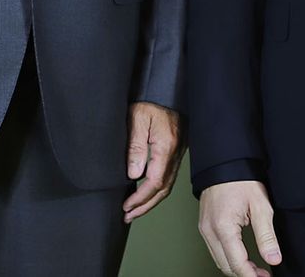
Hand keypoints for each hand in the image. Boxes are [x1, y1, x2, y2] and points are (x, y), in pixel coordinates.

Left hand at [123, 101, 182, 221]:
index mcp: (166, 147)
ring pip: (167, 185)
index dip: (140, 198)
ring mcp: (177, 153)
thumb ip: (135, 147)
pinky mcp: (175, 150)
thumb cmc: (150, 100)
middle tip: (128, 215)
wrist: (166, 88)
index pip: (155, 182)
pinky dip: (156, 189)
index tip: (127, 206)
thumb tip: (133, 175)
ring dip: (151, 200)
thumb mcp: (137, 119)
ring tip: (134, 210)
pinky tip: (145, 191)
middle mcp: (175, 153)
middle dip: (146, 206)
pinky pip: (168, 176)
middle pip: (163, 189)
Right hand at [198, 180, 280, 275]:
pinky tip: (241, 256)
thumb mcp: (260, 207)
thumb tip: (273, 258)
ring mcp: (204, 228)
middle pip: (226, 266)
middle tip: (264, 275)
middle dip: (245, 274)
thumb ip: (267, 236)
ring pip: (219, 260)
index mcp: (223, 227)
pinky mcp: (204, 225)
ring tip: (255, 269)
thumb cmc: (241, 180)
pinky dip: (228, 258)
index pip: (237, 263)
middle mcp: (209, 230)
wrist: (224, 163)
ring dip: (236, 268)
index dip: (252, 276)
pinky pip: (215, 250)